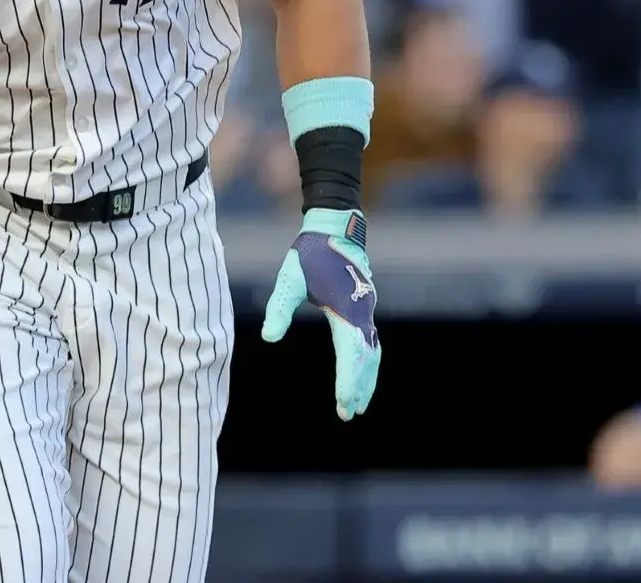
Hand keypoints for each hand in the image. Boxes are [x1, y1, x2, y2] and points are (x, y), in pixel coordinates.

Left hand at [261, 208, 381, 419]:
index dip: (349, 381)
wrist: (333, 228)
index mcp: (346, 308)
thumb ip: (279, 309)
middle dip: (359, 387)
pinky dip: (366, 362)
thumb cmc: (309, 254)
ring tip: (357, 404)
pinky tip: (360, 375)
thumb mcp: (289, 280)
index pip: (352, 353)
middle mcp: (362, 311)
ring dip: (366, 378)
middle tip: (349, 413)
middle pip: (367, 358)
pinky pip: (369, 341)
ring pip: (371, 351)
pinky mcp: (363, 306)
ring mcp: (366, 309)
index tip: (344, 404)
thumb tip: (269, 337)